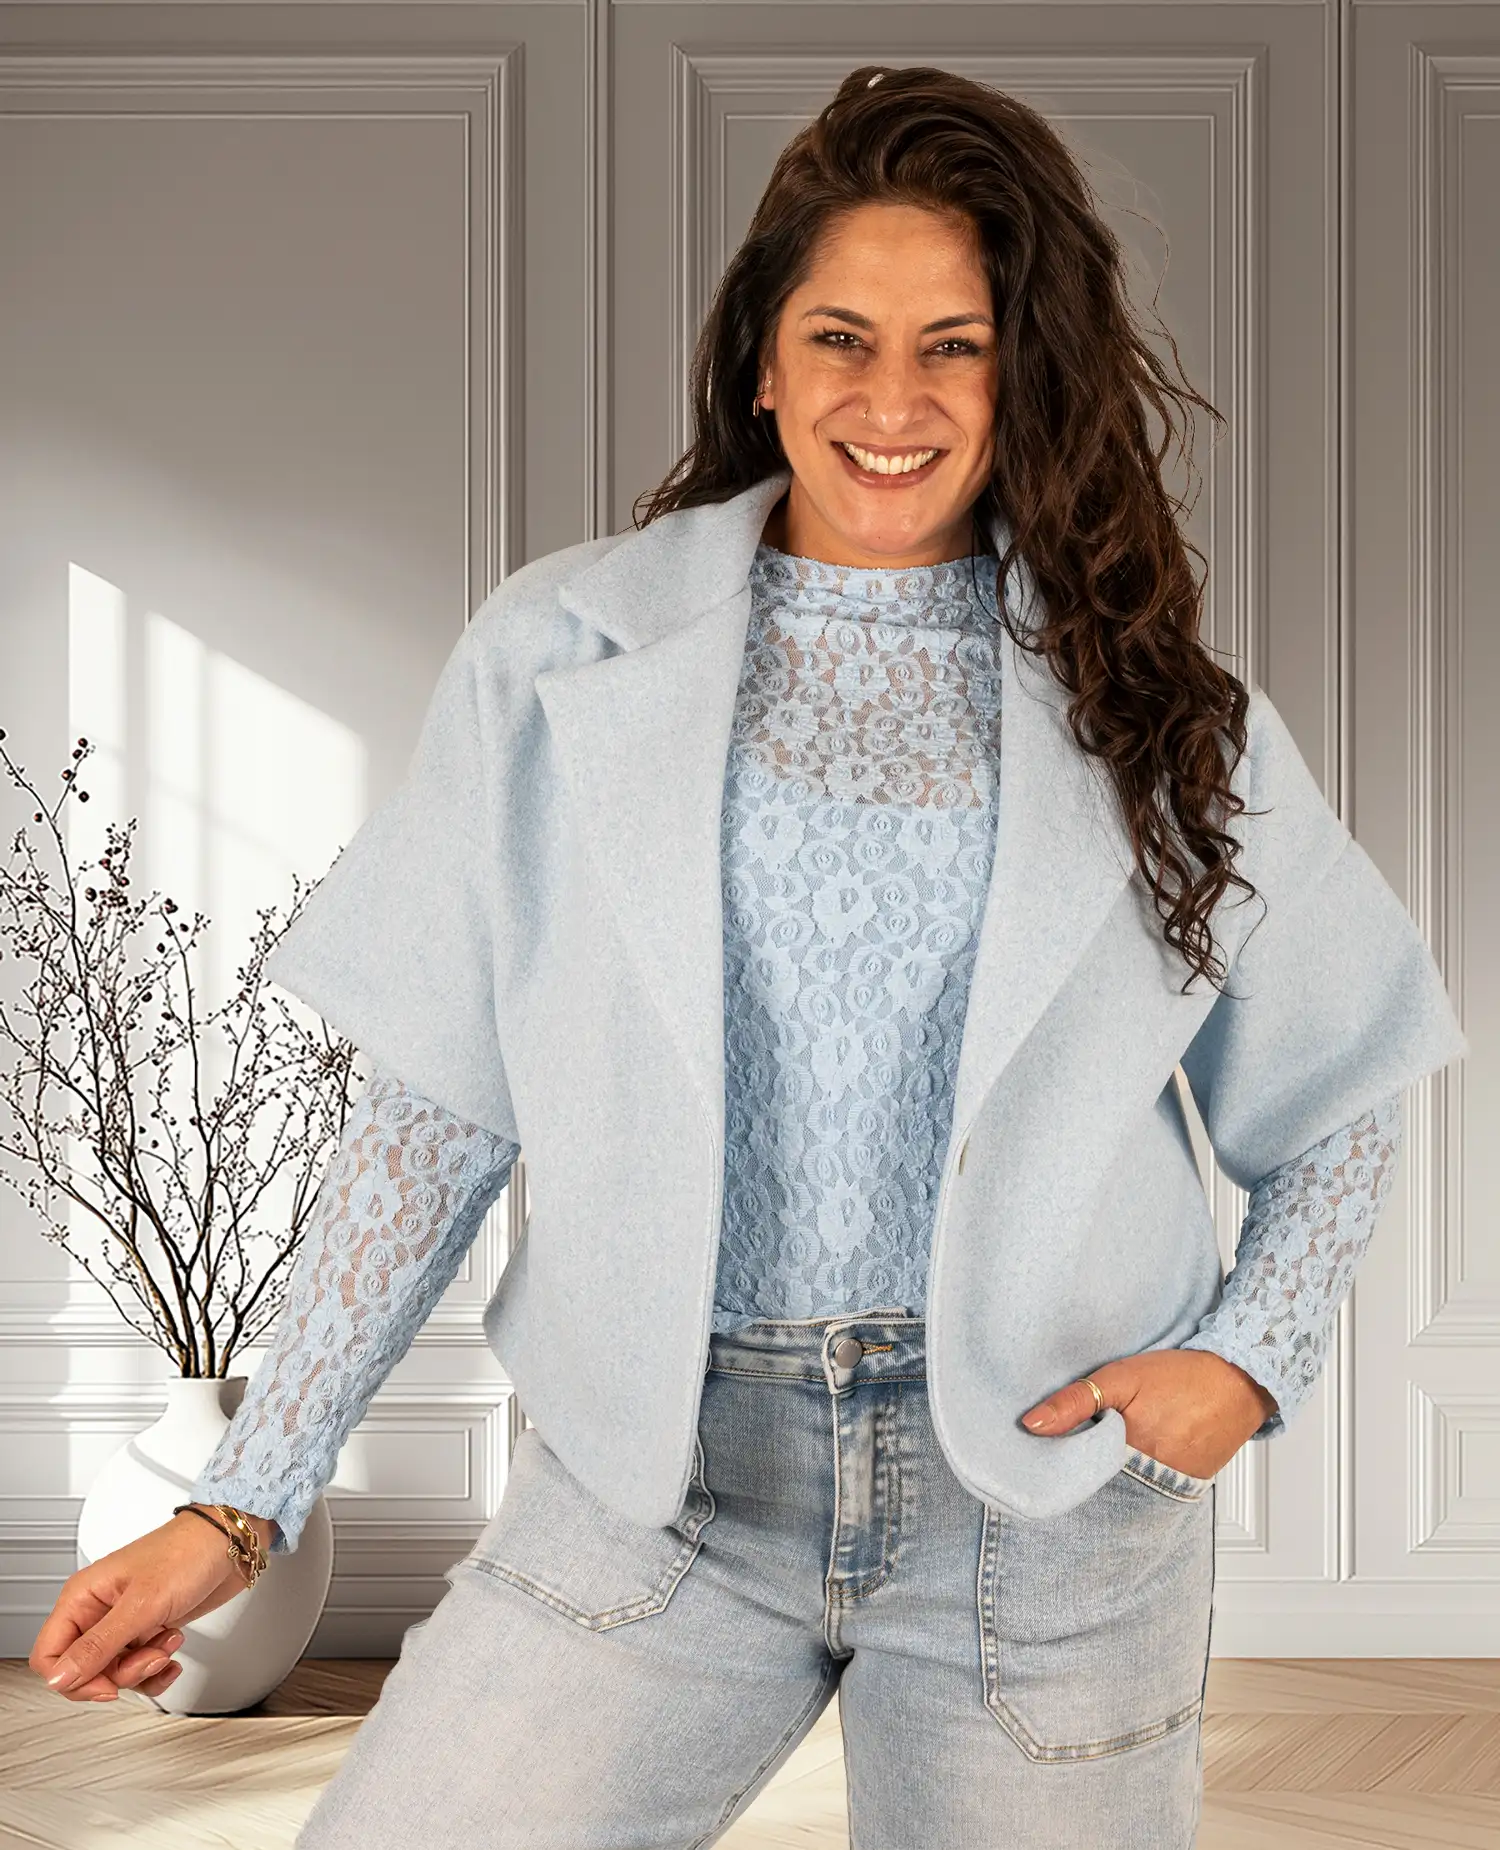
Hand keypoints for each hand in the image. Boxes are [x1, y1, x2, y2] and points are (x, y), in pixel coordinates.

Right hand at [29, 1512, 257, 1703]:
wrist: (231, 1543)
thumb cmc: (187, 1552)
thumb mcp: (142, 1604)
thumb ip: (99, 1645)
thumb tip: (59, 1678)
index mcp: (82, 1597)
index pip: (49, 1656)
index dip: (73, 1679)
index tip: (106, 1684)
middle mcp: (98, 1610)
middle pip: (84, 1671)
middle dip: (120, 1673)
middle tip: (148, 1656)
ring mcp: (124, 1622)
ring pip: (114, 1672)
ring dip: (144, 1668)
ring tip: (168, 1643)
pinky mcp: (148, 1629)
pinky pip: (139, 1668)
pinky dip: (158, 1668)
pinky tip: (173, 1651)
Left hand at [1019, 1349, 1278, 1479]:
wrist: (1240, 1381)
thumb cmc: (1181, 1376)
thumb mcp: (1121, 1377)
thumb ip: (1076, 1402)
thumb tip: (1031, 1425)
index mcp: (1128, 1455)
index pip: (1078, 1475)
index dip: (1061, 1463)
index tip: (1044, 1455)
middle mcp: (1152, 1482)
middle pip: (1101, 1485)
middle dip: (1085, 1470)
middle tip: (1076, 1446)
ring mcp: (1172, 1488)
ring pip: (1126, 1488)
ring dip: (1111, 1473)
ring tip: (1110, 1446)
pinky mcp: (1188, 1488)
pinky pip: (1152, 1488)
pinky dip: (1139, 1475)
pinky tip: (1135, 1454)